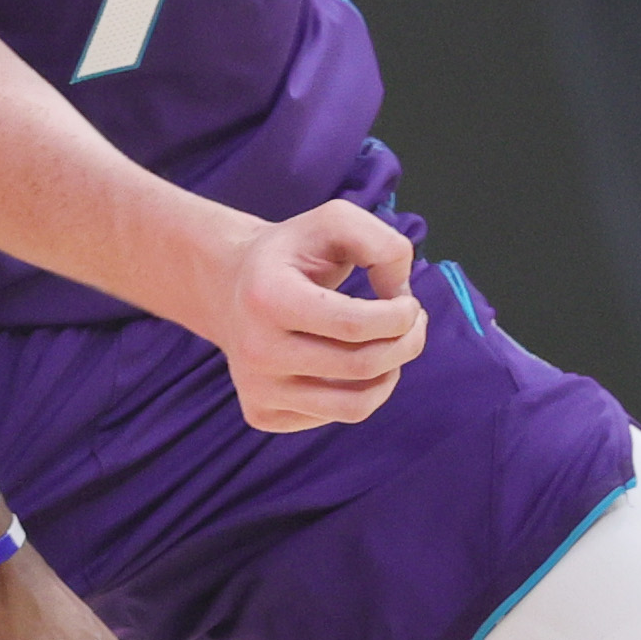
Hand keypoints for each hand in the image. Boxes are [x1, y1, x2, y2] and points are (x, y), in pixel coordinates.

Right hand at [198, 201, 425, 433]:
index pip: (355, 325)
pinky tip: (346, 364)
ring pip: (354, 407)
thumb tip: (402, 298)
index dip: (401, 317)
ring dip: (389, 375)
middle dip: (406, 344)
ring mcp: (254, 387)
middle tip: (411, 324)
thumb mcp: (335, 221)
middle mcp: (254, 349)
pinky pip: (333, 418)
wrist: (229, 284)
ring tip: (388, 346)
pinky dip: (356, 392)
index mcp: (267, 296)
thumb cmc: (292, 253)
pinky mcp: (260, 413)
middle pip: (362, 367)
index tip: (409, 302)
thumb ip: (384, 245)